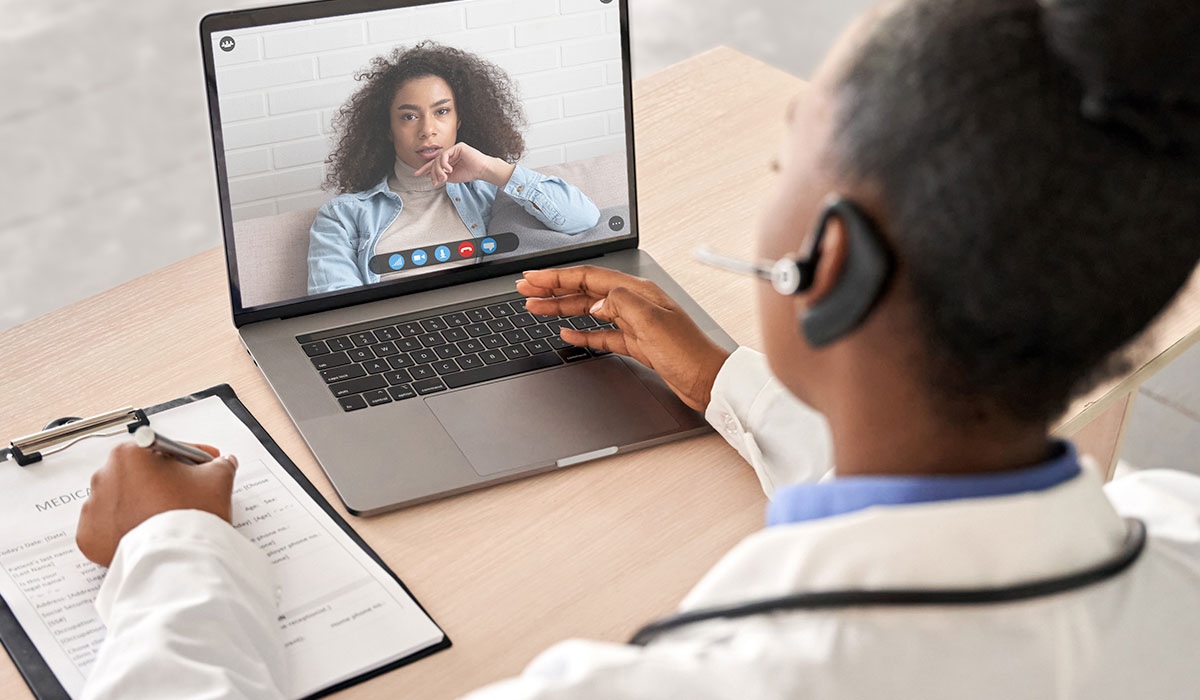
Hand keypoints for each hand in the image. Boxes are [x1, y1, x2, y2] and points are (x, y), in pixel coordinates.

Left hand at [76, 442, 238, 566]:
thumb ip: (221, 464)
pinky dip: (126, 527)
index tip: (201, 464)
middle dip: (163, 480)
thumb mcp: (217, 479)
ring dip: (142, 503)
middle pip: (140, 472)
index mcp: (130, 454)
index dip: (191, 456)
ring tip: (167, 516)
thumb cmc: (190, 516)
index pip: (165, 448)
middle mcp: (105, 476)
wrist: (176, 558)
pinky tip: (148, 530)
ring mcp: (93, 508)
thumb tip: (222, 464)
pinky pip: (109, 527)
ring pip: (123, 499)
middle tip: (187, 492)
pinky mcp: (90, 536)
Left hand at [412, 142, 514, 187]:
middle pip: (435, 161)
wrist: (482, 171)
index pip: (435, 163)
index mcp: (449, 160)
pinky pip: (446, 154)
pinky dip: (444, 163)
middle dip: (433, 172)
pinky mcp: (458, 146)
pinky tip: (448, 170)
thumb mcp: (452, 177)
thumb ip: (441, 175)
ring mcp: (454, 149)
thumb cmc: (470, 173)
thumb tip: (430, 175)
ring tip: (443, 177)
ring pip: (439, 158)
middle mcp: (451, 153)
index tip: (416, 174)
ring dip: (439, 169)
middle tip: (434, 181)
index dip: (425, 169)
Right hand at [518, 266, 730, 410]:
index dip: (557, 277)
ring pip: (589, 311)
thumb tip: (597, 301)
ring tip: (536, 309)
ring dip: (561, 309)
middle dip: (552, 290)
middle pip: (584, 291)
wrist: (708, 380)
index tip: (533, 277)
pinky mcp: (635, 344)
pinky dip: (582, 333)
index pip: (588, 277)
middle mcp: (634, 303)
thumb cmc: (688, 352)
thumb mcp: (651, 322)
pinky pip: (601, 334)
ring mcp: (634, 324)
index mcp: (637, 292)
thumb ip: (620, 303)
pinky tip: (567, 334)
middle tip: (525, 290)